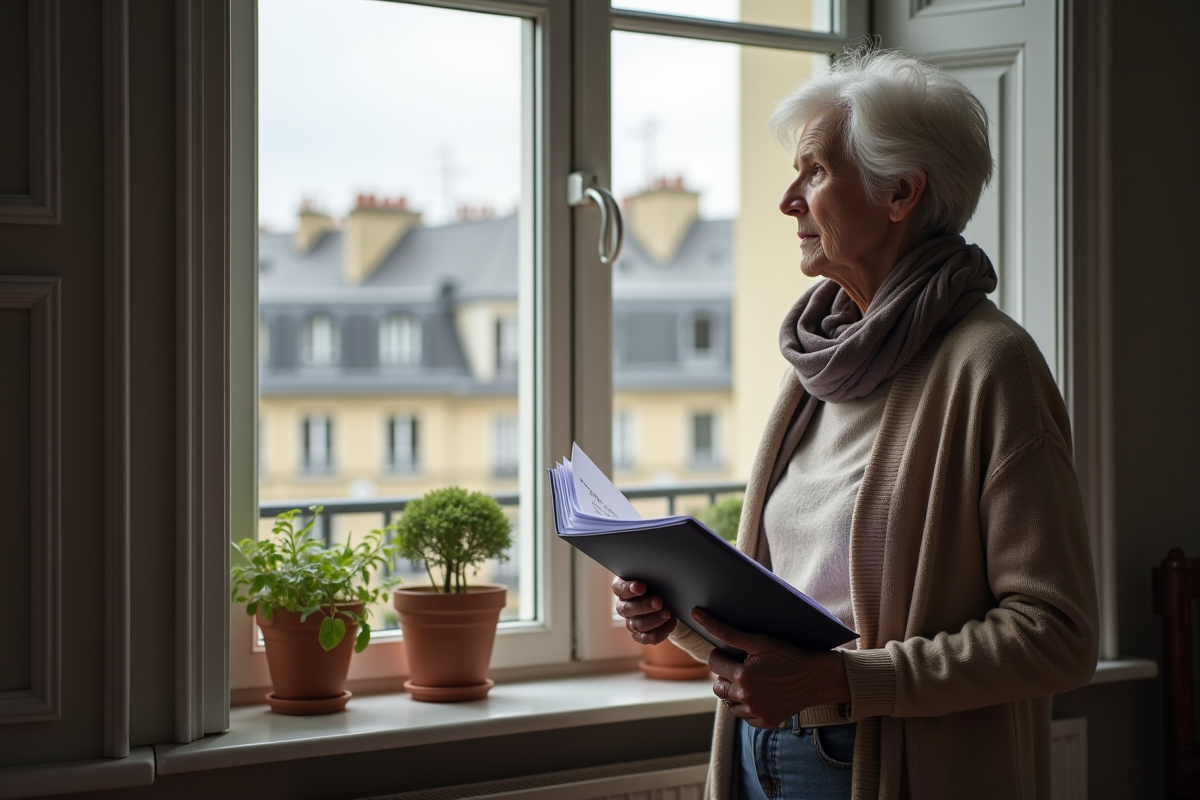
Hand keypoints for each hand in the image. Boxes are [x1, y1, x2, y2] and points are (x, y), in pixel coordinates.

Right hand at [612, 577, 676, 644]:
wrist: (668, 599)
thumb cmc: (659, 582)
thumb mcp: (656, 575)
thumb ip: (654, 574)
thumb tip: (664, 573)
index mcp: (623, 587)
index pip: (619, 588)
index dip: (629, 588)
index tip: (641, 587)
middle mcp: (623, 605)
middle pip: (627, 609)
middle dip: (644, 605)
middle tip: (659, 601)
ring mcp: (630, 621)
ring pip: (636, 625)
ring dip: (653, 619)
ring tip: (668, 613)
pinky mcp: (639, 634)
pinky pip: (645, 638)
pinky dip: (659, 633)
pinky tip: (671, 624)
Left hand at [693, 608, 849, 728]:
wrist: (816, 678)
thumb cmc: (789, 655)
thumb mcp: (759, 641)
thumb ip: (727, 631)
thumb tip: (697, 615)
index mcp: (743, 677)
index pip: (714, 662)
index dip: (721, 654)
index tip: (733, 653)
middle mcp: (747, 698)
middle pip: (718, 686)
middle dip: (726, 674)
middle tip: (742, 666)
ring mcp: (756, 713)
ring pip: (729, 704)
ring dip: (734, 692)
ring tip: (751, 680)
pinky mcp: (766, 722)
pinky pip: (745, 717)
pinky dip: (748, 706)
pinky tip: (760, 694)